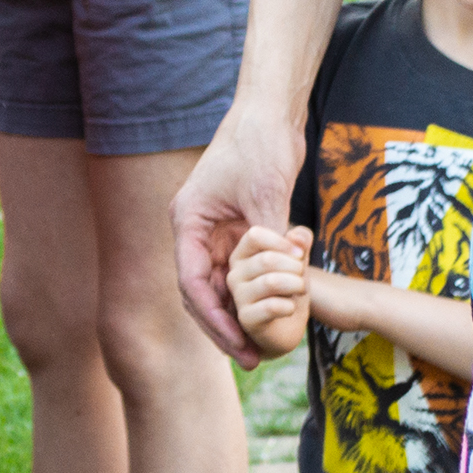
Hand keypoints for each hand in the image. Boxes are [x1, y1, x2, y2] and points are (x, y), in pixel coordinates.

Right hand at [174, 104, 304, 361]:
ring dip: (238, 313)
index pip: (192, 281)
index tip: (235, 341)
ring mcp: (215, 230)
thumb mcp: (266, 193)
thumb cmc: (260, 145)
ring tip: (259, 346)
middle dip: (223, 326)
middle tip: (248, 357)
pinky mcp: (236, 229)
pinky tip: (272, 314)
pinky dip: (253, 292)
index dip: (213, 316)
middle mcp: (196, 230)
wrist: (269, 114)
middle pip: (202, 291)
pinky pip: (240, 270)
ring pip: (221, 285)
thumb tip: (283, 273)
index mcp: (188, 221)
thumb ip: (269, 237)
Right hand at [229, 224, 314, 358]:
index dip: (281, 243)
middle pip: (267, 259)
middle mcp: (233, 273)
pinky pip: (271, 307)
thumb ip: (300, 241)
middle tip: (302, 276)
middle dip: (295, 267)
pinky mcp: (246, 318)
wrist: (289, 323)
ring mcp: (237, 297)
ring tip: (300, 289)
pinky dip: (289, 306)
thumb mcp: (298, 258)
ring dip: (296, 284)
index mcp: (241, 254)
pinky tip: (290, 308)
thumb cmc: (288, 286)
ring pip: (270, 282)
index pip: (255, 235)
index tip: (300, 254)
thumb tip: (297, 236)